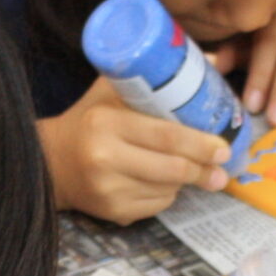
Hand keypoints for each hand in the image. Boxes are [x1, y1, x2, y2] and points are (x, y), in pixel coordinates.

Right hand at [42, 78, 230, 223]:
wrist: (51, 161)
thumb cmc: (89, 119)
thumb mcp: (114, 89)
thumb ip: (157, 77)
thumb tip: (214, 63)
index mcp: (106, 122)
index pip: (165, 136)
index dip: (200, 144)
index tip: (224, 147)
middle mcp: (104, 158)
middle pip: (172, 168)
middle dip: (203, 168)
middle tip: (223, 167)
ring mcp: (108, 190)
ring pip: (169, 189)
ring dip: (186, 180)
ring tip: (189, 169)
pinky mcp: (112, 213)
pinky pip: (157, 205)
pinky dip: (167, 193)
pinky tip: (160, 181)